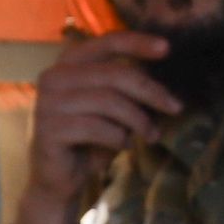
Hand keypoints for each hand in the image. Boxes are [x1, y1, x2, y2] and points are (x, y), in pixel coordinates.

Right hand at [11, 29, 178, 223]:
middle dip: (150, 91)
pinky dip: (118, 138)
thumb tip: (164, 80)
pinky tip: (124, 145)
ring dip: (138, 120)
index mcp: (68, 63)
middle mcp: (54, 76)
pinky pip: (96, 128)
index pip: (106, 43)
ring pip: (109, 102)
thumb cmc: (91, 140)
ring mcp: (47, 102)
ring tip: (152, 135)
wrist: (60, 181)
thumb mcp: (115, 109)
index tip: (167, 48)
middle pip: (114, 74)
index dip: (137, 43)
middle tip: (176, 107)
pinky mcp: (48, 129)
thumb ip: (130, 89)